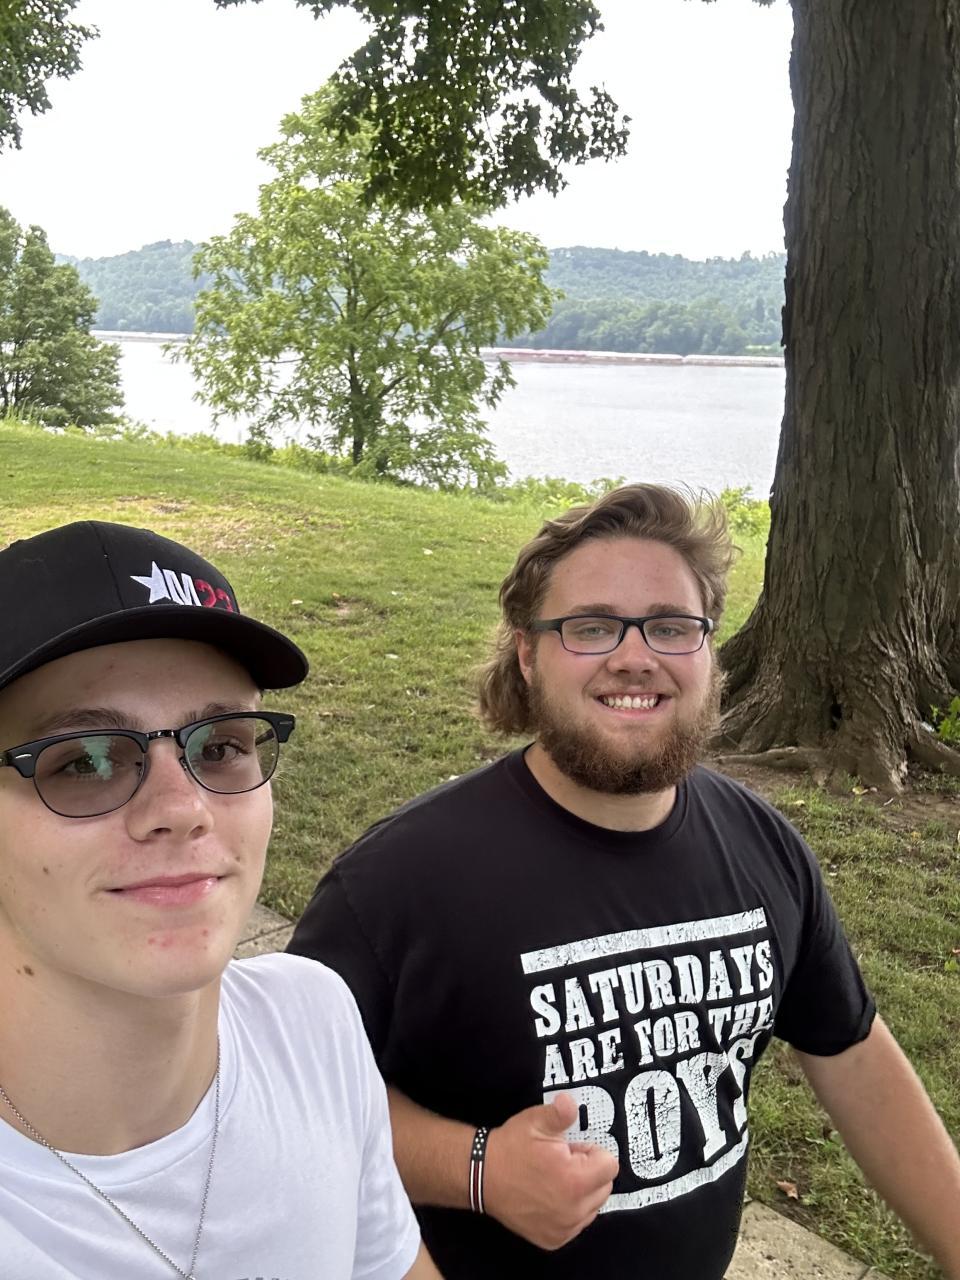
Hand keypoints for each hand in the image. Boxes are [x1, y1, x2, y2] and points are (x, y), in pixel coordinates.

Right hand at [482, 1092, 618, 1249]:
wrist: (481, 1176)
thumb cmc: (511, 1147)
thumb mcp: (535, 1122)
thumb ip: (561, 1113)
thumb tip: (571, 1102)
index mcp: (575, 1180)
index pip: (610, 1166)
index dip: (591, 1153)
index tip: (570, 1149)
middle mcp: (574, 1210)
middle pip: (604, 1187)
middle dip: (589, 1172)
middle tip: (561, 1162)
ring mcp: (564, 1229)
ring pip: (592, 1207)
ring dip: (582, 1192)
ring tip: (554, 1179)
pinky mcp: (553, 1240)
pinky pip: (577, 1223)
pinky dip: (570, 1210)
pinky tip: (549, 1197)